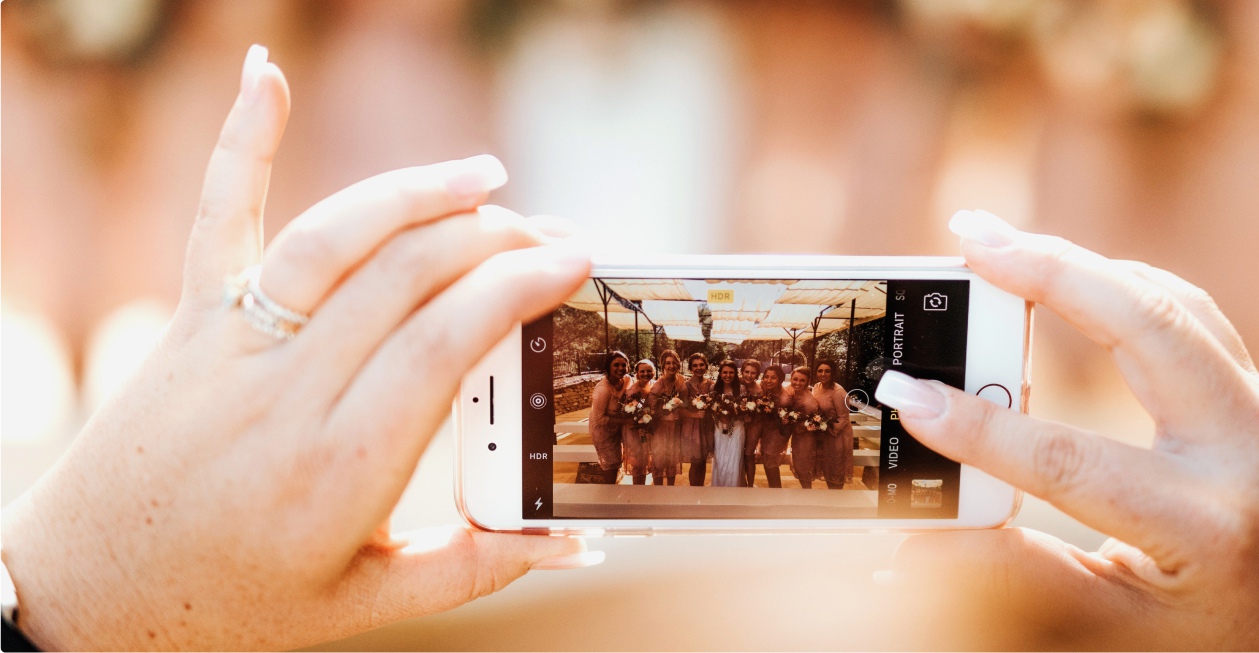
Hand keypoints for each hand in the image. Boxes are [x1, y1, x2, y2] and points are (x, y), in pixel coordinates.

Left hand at [0, 46, 595, 650]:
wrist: (84, 595)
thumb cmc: (230, 604)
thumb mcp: (363, 605)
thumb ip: (473, 570)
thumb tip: (571, 539)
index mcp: (340, 466)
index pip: (444, 342)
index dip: (518, 285)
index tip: (574, 260)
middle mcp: (286, 394)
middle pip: (405, 277)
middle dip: (496, 238)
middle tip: (554, 234)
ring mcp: (230, 347)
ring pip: (334, 238)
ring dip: (415, 192)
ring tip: (485, 176)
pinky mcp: (189, 324)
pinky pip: (218, 220)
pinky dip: (238, 143)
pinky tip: (263, 74)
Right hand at [874, 210, 1258, 649]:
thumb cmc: (1234, 645)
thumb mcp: (1124, 628)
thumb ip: (1025, 580)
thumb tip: (920, 547)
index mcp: (1207, 527)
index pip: (1069, 462)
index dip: (979, 427)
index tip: (908, 393)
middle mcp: (1248, 454)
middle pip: (1147, 324)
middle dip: (1050, 268)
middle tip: (968, 237)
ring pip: (1174, 303)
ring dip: (1084, 265)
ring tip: (1000, 245)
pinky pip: (1194, 319)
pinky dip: (1127, 288)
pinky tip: (1076, 281)